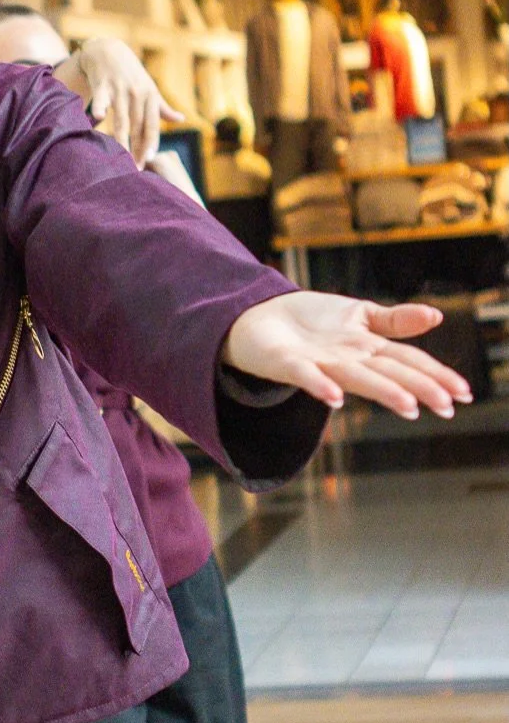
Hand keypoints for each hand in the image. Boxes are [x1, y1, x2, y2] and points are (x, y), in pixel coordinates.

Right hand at [54, 38, 183, 166]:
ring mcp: (120, 88)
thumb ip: (162, 107)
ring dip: (121, 139)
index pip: (152, 124)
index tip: (148, 160)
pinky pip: (101, 98)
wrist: (108, 49)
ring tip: (119, 158)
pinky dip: (100, 106)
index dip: (151, 142)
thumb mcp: (149, 87)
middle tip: (133, 168)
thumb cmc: (131, 73)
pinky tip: (99, 118)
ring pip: (121, 119)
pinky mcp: (102, 84)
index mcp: (150, 95)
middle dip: (136, 148)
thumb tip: (180, 120)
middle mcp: (137, 93)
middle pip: (137, 126)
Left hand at [223, 293, 472, 419]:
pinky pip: (304, 376)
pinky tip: (334, 398)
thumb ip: (395, 321)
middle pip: (387, 372)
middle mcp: (347, 361)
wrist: (258, 319)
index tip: (464, 393)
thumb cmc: (313, 323)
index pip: (408, 361)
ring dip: (381, 391)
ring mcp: (319, 365)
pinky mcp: (287, 363)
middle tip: (447, 406)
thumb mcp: (358, 316)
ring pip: (355, 378)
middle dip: (417, 388)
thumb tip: (438, 316)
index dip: (435, 375)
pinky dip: (319, 386)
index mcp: (367, 349)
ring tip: (409, 406)